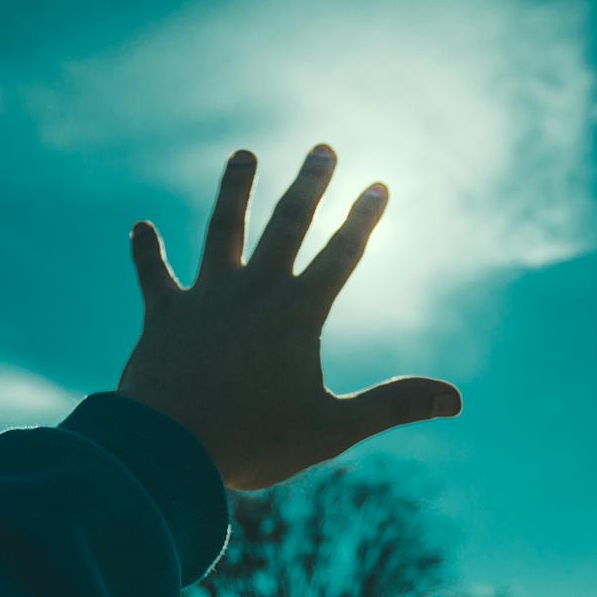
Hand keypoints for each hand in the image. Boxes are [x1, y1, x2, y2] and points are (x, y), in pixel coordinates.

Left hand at [116, 144, 461, 490]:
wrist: (169, 447)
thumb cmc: (254, 442)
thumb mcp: (332, 429)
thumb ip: (392, 406)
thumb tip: (456, 399)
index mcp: (297, 314)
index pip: (341, 255)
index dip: (364, 219)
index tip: (380, 185)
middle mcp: (253, 291)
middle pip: (286, 224)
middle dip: (309, 185)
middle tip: (323, 150)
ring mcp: (206, 297)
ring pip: (223, 229)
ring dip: (235, 190)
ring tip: (243, 155)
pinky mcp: (163, 314)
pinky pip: (153, 275)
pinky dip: (147, 251)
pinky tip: (140, 228)